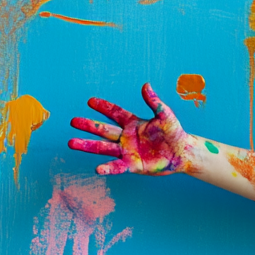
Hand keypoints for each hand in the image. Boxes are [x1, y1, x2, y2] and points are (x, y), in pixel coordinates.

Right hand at [68, 83, 194, 174]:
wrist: (183, 153)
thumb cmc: (175, 133)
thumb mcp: (165, 115)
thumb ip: (154, 102)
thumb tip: (146, 85)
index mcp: (133, 123)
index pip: (115, 113)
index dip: (103, 107)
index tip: (89, 101)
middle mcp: (126, 137)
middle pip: (103, 130)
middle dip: (88, 125)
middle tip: (73, 121)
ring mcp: (127, 151)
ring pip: (103, 148)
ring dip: (88, 145)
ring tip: (71, 143)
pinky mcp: (132, 165)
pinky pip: (117, 166)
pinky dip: (108, 168)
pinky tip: (97, 169)